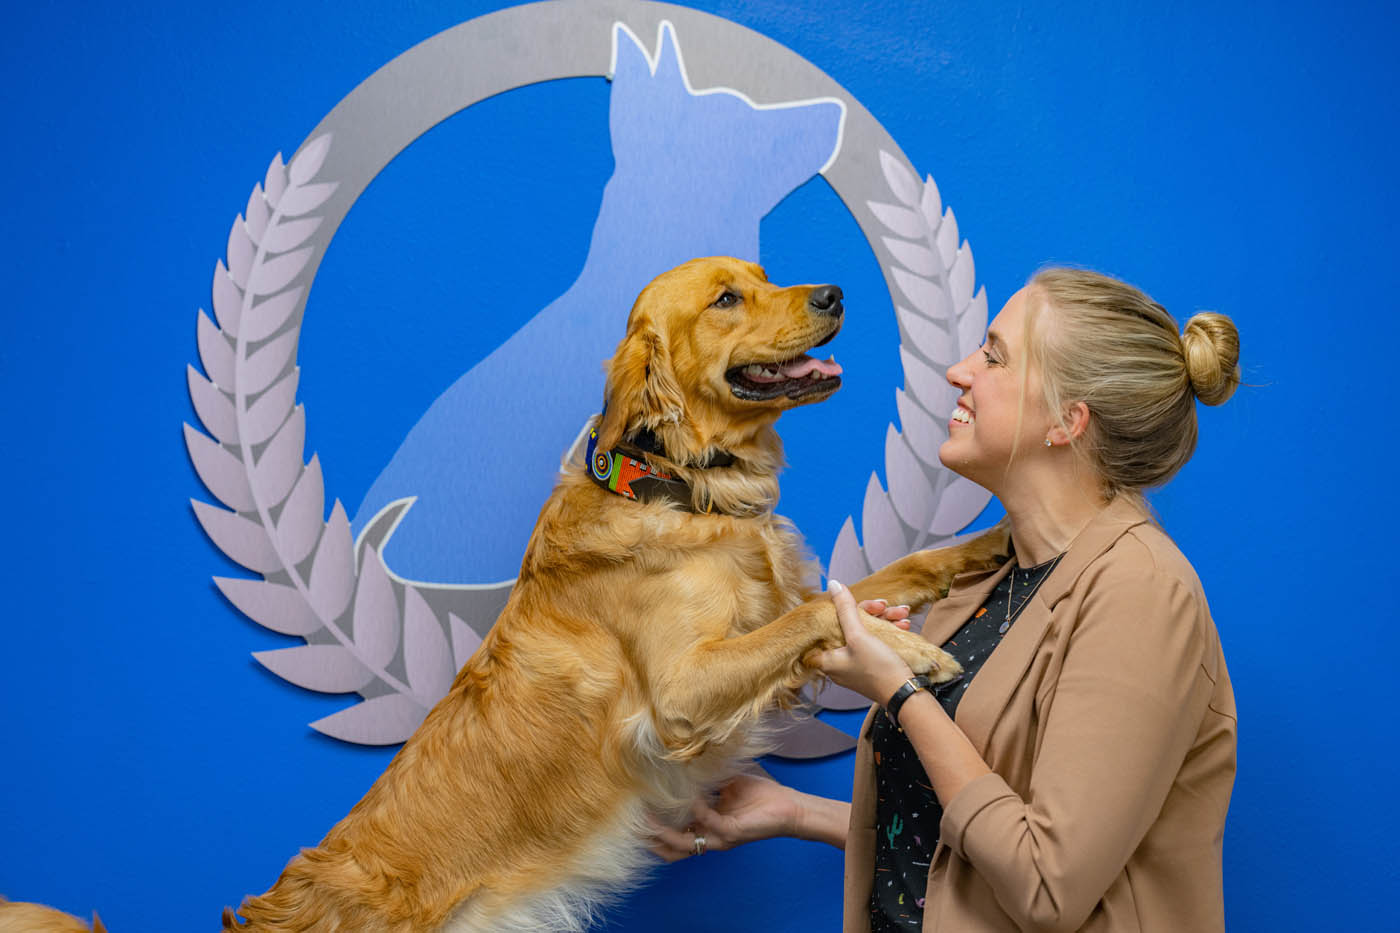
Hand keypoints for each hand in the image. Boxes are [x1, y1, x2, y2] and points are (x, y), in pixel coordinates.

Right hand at [649, 774, 799, 861]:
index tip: (634, 810)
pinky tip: (690, 795)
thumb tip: (683, 761)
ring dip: (664, 831)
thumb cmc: (760, 796)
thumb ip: (705, 779)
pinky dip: (697, 809)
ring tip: (648, 815)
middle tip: (632, 820)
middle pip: (671, 849)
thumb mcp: (726, 783)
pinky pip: (709, 824)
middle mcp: (709, 837)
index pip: (673, 835)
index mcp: (706, 827)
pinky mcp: (733, 833)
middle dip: (650, 837)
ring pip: (684, 844)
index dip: (652, 828)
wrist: (789, 806)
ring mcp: (720, 838)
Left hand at [813, 580, 914, 705]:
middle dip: (871, 613)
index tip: (847, 604)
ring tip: (901, 614)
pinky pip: (876, 643)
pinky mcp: (872, 666)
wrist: (906, 694)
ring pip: (866, 633)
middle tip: (884, 606)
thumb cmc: (878, 668)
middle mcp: (839, 664)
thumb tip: (832, 585)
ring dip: (884, 620)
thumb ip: (845, 610)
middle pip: (848, 628)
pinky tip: (903, 625)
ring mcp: (856, 665)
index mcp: (828, 659)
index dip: (834, 613)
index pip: (822, 630)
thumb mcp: (859, 636)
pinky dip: (888, 632)